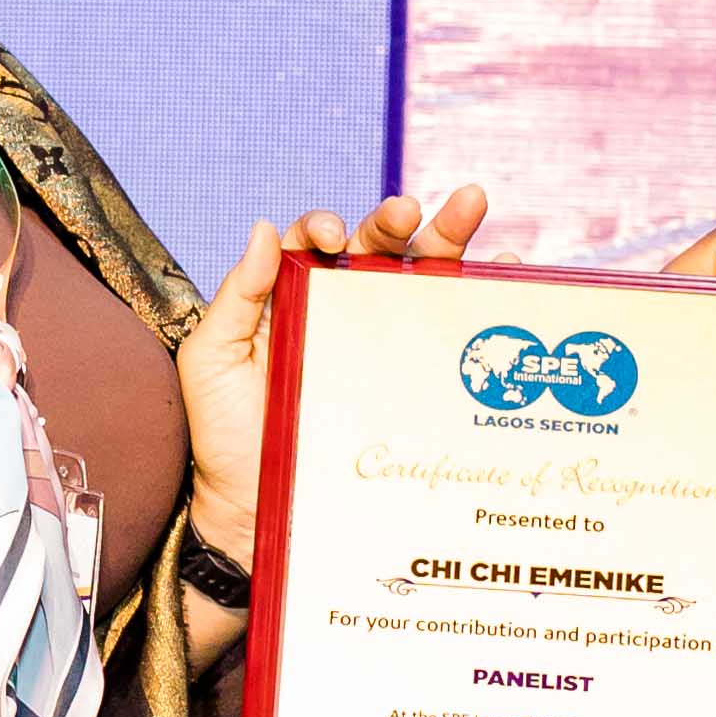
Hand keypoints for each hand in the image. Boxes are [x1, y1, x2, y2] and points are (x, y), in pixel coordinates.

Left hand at [178, 183, 491, 553]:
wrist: (256, 508)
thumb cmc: (226, 435)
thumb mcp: (214, 359)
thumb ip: (235, 295)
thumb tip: (261, 228)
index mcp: (290, 298)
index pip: (315, 244)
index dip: (326, 227)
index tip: (332, 237)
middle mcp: (338, 312)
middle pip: (376, 249)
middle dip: (397, 220)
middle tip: (411, 208)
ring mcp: (377, 345)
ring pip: (416, 278)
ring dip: (447, 238)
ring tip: (470, 208)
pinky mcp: (409, 381)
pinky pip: (446, 332)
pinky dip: (478, 296)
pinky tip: (501, 271)